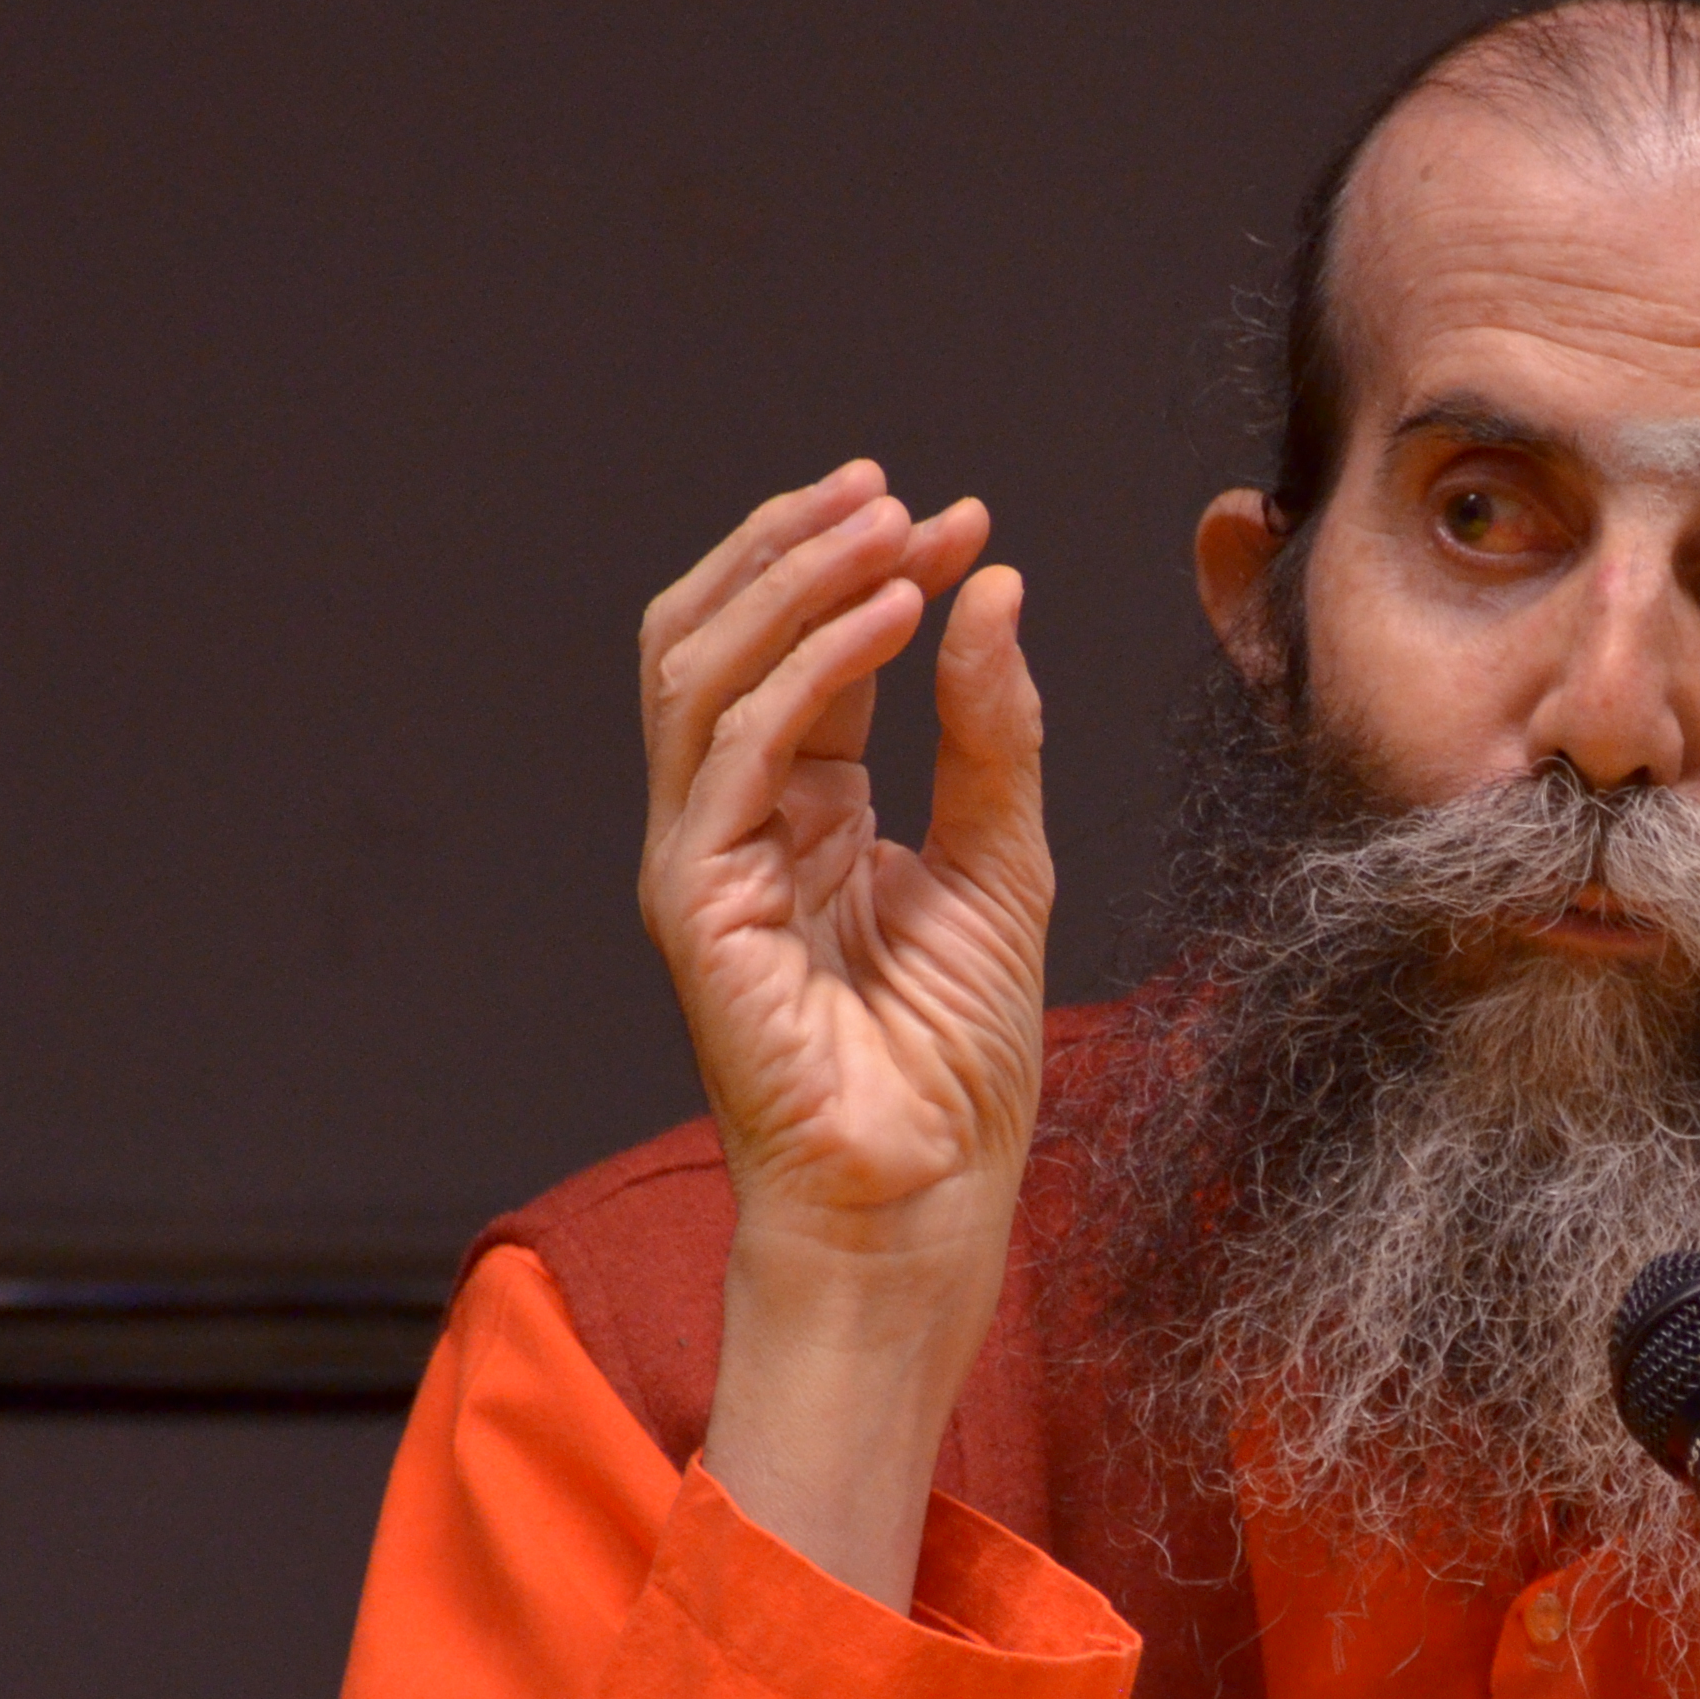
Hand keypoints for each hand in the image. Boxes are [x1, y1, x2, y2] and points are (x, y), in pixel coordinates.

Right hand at [637, 461, 1053, 1608]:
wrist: (922, 1206)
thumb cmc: (955, 1071)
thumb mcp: (1003, 868)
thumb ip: (989, 732)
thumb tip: (993, 588)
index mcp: (799, 809)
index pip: (804, 652)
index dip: (868, 571)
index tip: (959, 520)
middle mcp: (733, 820)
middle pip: (718, 635)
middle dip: (800, 547)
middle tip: (896, 492)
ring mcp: (701, 859)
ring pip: (701, 669)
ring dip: (794, 580)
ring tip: (889, 527)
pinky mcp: (696, 903)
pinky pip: (731, 752)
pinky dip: (808, 670)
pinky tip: (891, 620)